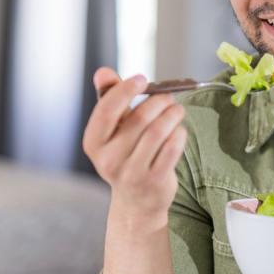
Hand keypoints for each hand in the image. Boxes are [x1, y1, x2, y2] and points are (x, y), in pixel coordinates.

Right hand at [82, 67, 186, 227]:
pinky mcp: (154, 181)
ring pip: (158, 132)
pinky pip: (172, 148)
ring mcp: (131, 173)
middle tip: (169, 96)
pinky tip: (179, 130)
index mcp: (93, 143)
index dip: (125, 91)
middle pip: (139, 119)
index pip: (107, 111)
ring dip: (172, 115)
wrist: (136, 201)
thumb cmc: (125, 155)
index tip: (141, 79)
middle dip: (158, 102)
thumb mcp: (112, 130)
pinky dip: (179, 134)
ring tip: (177, 109)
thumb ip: (108, 98)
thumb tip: (103, 72)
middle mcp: (108, 160)